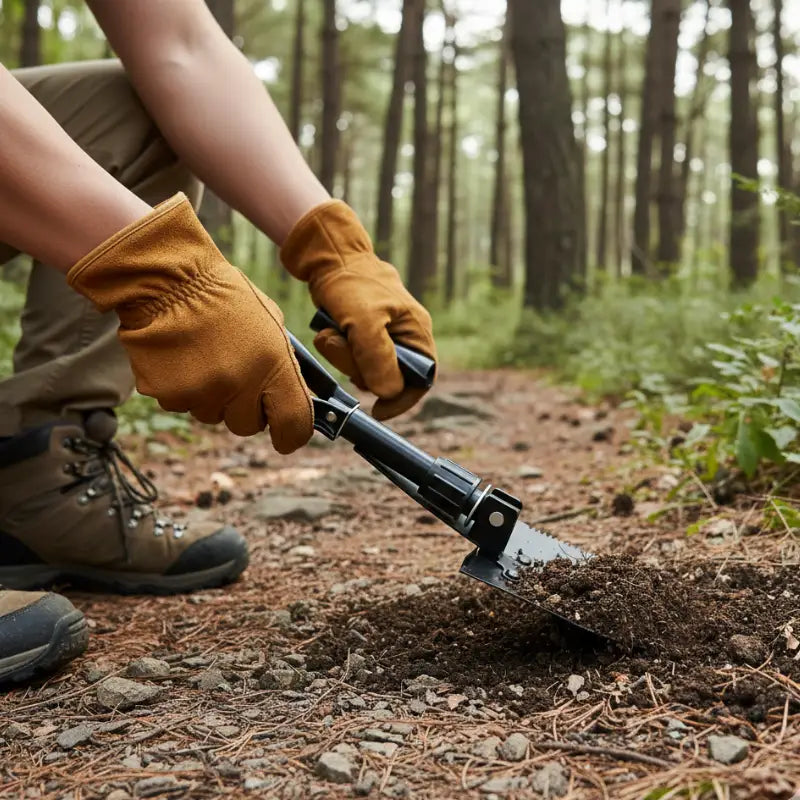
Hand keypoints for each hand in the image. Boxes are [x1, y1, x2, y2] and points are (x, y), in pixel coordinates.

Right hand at [67, 194, 313, 453]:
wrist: (166, 277)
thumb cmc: (223, 296)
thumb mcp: (270, 323)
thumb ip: (282, 365)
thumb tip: (292, 396)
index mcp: (273, 366)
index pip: (295, 425)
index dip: (291, 434)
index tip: (284, 433)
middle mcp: (240, 385)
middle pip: (247, 425)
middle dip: (244, 407)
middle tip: (234, 373)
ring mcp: (202, 393)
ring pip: (212, 415)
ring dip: (211, 396)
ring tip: (203, 355)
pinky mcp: (167, 395)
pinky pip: (181, 404)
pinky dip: (181, 388)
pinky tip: (180, 356)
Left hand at [280, 201, 436, 419]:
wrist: (328, 255)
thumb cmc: (351, 283)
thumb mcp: (364, 320)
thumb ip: (377, 357)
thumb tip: (388, 391)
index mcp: (416, 332)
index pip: (421, 380)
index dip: (402, 400)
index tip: (377, 411)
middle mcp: (404, 336)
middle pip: (389, 377)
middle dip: (360, 369)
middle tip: (341, 346)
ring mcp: (383, 336)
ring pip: (366, 369)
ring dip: (344, 358)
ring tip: (332, 333)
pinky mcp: (363, 334)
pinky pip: (352, 357)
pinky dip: (338, 350)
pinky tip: (330, 331)